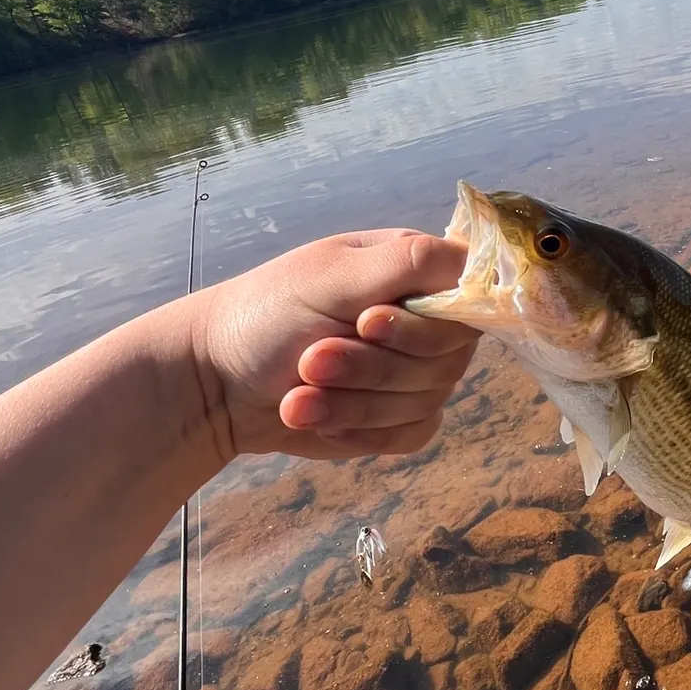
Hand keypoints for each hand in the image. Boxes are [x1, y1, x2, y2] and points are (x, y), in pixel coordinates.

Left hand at [189, 229, 476, 461]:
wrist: (216, 383)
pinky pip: (411, 433)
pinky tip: (313, 415)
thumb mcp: (330, 276)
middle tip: (311, 359)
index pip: (468, 295)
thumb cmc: (267, 312)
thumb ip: (406, 263)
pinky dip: (359, 428)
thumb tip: (474, 257)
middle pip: (447, 356)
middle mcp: (426, 320)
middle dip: (372, 366)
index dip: (426, 321)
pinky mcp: (400, 419)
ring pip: (426, 399)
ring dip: (354, 401)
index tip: (367, 324)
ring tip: (296, 395)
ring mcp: (416, 373)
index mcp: (416, 270)